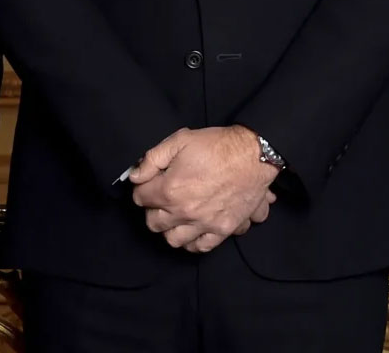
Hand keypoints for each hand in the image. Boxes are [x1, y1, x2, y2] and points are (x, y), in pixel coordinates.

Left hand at [129, 126, 278, 253]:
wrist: (253, 155)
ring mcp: (204, 224)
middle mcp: (184, 212)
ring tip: (174, 216)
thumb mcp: (179, 141)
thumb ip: (152, 159)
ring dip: (170, 228)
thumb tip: (135, 175)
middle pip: (153, 223)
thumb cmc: (216, 145)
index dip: (141, 188)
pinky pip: (201, 247)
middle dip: (152, 210)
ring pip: (173, 240)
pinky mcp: (223, 230)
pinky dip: (193, 242)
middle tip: (160, 199)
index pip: (140, 198)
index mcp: (170, 189)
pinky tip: (192, 230)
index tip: (148, 183)